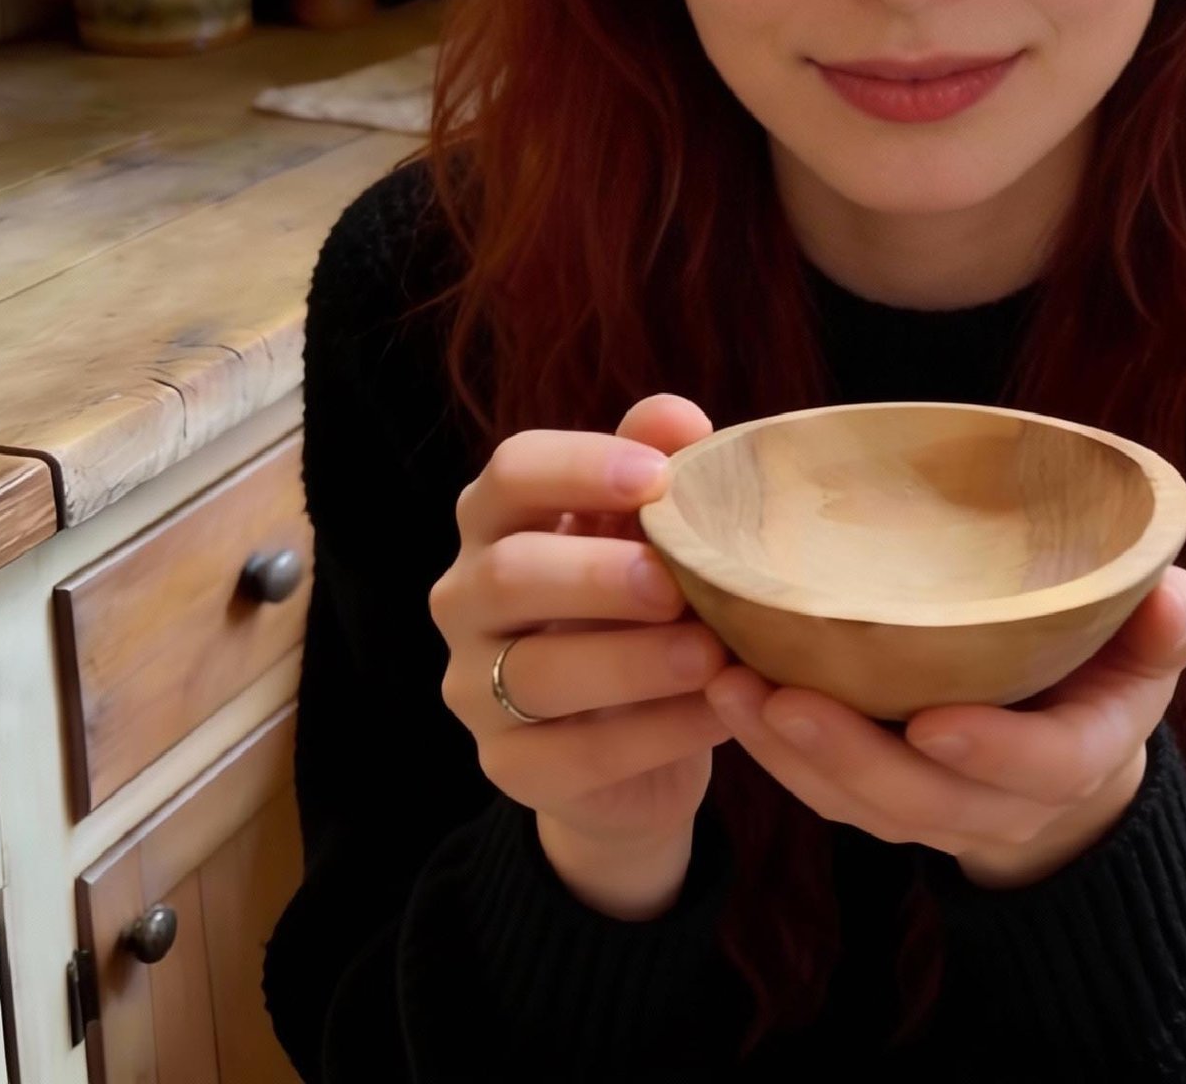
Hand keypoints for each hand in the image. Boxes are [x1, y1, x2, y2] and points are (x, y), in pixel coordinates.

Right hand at [426, 393, 732, 915]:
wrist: (640, 735)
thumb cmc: (642, 602)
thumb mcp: (651, 529)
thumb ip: (658, 464)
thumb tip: (680, 420)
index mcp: (498, 519)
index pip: (512, 472)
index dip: (580, 467)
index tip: (659, 477)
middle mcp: (467, 597)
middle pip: (509, 573)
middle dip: (596, 574)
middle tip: (676, 583)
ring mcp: (475, 686)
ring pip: (536, 672)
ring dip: (631, 661)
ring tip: (711, 654)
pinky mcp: (508, 766)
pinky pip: (573, 754)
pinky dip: (655, 733)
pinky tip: (718, 712)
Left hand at [703, 566, 1185, 888]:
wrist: (1071, 735)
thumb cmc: (1111, 659)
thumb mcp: (1153, 639)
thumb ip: (1168, 622)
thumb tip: (1170, 598)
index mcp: (1082, 752)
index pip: (1044, 768)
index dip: (993, 754)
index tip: (932, 721)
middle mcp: (1005, 797)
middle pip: (924, 800)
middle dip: (850, 755)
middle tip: (781, 695)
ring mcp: (937, 804)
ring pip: (858, 804)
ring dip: (788, 753)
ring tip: (727, 688)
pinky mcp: (881, 793)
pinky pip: (824, 790)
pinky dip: (773, 751)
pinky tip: (724, 693)